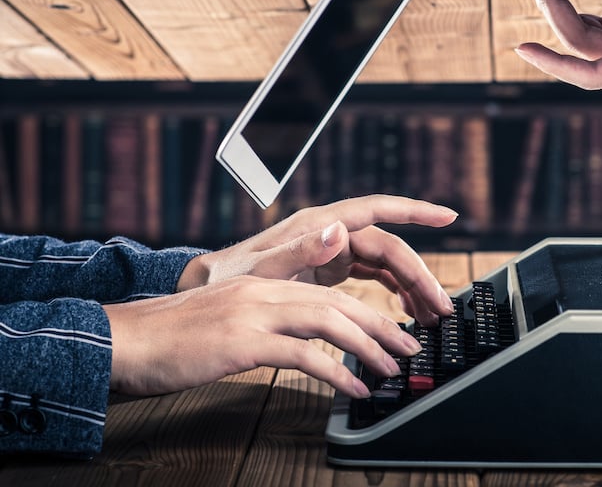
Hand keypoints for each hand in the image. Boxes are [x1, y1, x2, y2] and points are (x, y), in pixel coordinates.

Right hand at [104, 276, 422, 396]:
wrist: (124, 340)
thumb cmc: (173, 335)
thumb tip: (305, 335)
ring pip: (329, 321)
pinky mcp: (242, 341)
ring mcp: (253, 312)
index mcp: (263, 281)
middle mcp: (264, 290)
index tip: (393, 330)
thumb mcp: (228, 315)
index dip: (368, 310)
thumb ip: (268, 316)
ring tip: (390, 369)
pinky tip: (352, 388)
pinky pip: (302, 354)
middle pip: (339, 302)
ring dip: (368, 347)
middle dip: (381, 326)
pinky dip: (335, 372)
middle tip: (408, 348)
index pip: (330, 290)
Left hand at [177, 195, 458, 325]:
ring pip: (386, 264)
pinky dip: (393, 292)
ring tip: (429, 317)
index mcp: (319, 225)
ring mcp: (333, 250)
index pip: (378, 210)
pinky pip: (374, 276)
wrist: (208, 290)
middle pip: (391, 248)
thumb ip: (297, 251)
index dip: (415, 212)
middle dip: (421, 276)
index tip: (447, 216)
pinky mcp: (331, 268)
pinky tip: (405, 311)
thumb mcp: (259, 270)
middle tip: (441, 307)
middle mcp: (332, 233)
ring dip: (411, 288)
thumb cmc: (228, 279)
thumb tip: (338, 231)